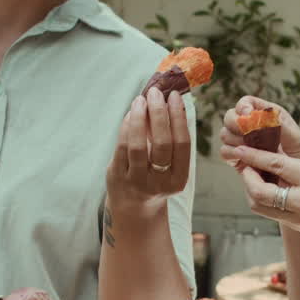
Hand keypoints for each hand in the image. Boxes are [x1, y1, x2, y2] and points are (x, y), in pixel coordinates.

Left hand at [106, 87, 190, 212]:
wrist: (135, 207)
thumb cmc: (156, 177)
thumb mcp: (170, 166)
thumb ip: (171, 138)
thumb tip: (169, 100)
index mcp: (178, 179)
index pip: (182, 143)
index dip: (178, 117)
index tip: (174, 96)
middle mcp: (159, 182)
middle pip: (162, 143)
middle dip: (159, 114)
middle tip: (156, 93)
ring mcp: (136, 181)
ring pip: (138, 145)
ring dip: (139, 118)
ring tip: (140, 99)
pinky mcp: (118, 177)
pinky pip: (121, 147)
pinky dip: (126, 127)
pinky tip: (130, 114)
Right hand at [219, 96, 299, 167]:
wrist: (296, 181)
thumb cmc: (299, 158)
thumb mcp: (294, 139)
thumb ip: (279, 125)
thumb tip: (262, 117)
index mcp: (266, 114)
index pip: (245, 103)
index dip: (243, 107)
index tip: (247, 116)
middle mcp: (251, 126)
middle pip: (230, 116)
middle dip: (235, 125)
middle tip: (247, 136)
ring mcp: (243, 141)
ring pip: (225, 134)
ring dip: (234, 141)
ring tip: (250, 149)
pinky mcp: (238, 157)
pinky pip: (225, 151)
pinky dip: (231, 154)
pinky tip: (244, 159)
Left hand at [229, 145, 299, 248]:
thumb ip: (296, 164)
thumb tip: (267, 156)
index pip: (277, 165)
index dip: (254, 156)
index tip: (239, 147)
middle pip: (261, 192)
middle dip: (247, 177)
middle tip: (245, 165)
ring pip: (260, 205)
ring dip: (251, 189)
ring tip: (254, 176)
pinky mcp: (297, 226)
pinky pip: (269, 212)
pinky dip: (262, 199)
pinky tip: (265, 188)